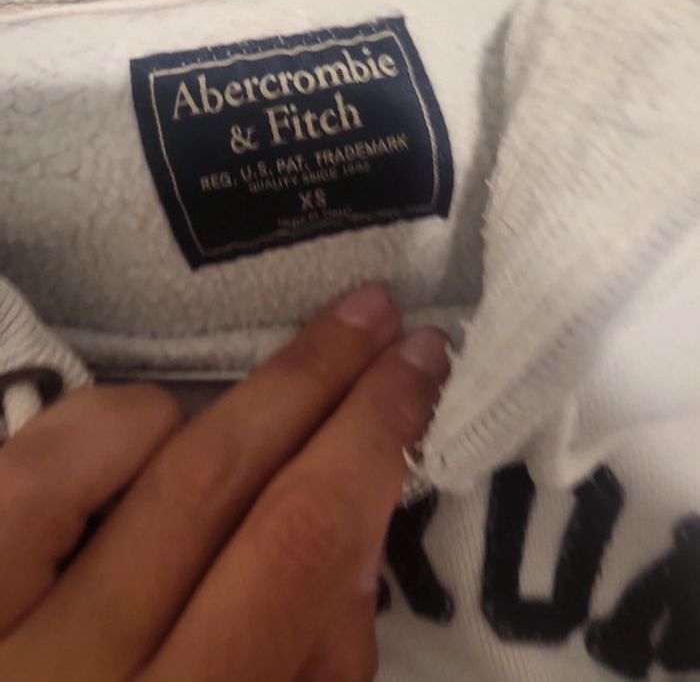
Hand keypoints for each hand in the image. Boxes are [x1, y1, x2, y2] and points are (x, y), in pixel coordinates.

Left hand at [0, 285, 448, 680]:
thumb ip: (315, 665)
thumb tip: (351, 536)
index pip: (303, 550)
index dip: (373, 436)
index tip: (417, 365)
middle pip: (232, 484)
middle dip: (324, 379)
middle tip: (377, 315)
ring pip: (138, 454)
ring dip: (225, 409)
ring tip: (265, 408)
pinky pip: (40, 461)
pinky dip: (121, 424)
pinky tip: (151, 439)